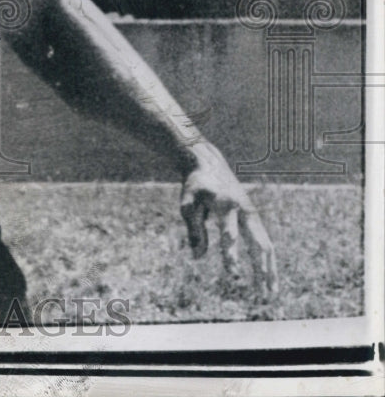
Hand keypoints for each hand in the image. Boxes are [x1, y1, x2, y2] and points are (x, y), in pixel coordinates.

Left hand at [180, 141, 277, 295]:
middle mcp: (243, 210)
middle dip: (259, 269)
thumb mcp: (188, 204)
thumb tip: (198, 257)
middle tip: (260, 294)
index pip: (229, 235)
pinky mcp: (254, 218)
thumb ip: (193, 230)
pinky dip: (268, 261)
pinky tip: (268, 279)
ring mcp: (252, 214)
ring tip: (270, 294)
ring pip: (266, 245)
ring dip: (269, 270)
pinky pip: (264, 242)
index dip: (232, 256)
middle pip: (256, 243)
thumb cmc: (195, 187)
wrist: (209, 164)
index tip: (233, 276)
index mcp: (225, 205)